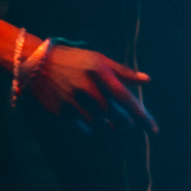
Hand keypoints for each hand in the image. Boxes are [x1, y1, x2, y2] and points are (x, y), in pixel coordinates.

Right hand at [27, 46, 155, 133]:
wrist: (36, 63)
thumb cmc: (74, 60)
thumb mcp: (99, 60)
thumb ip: (123, 71)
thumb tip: (148, 80)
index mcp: (100, 73)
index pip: (127, 99)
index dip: (143, 116)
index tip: (154, 130)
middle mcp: (88, 88)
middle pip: (116, 115)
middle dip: (125, 121)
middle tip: (127, 121)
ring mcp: (73, 101)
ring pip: (101, 123)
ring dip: (109, 125)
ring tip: (107, 118)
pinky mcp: (61, 112)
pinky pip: (84, 128)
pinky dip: (92, 129)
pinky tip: (94, 124)